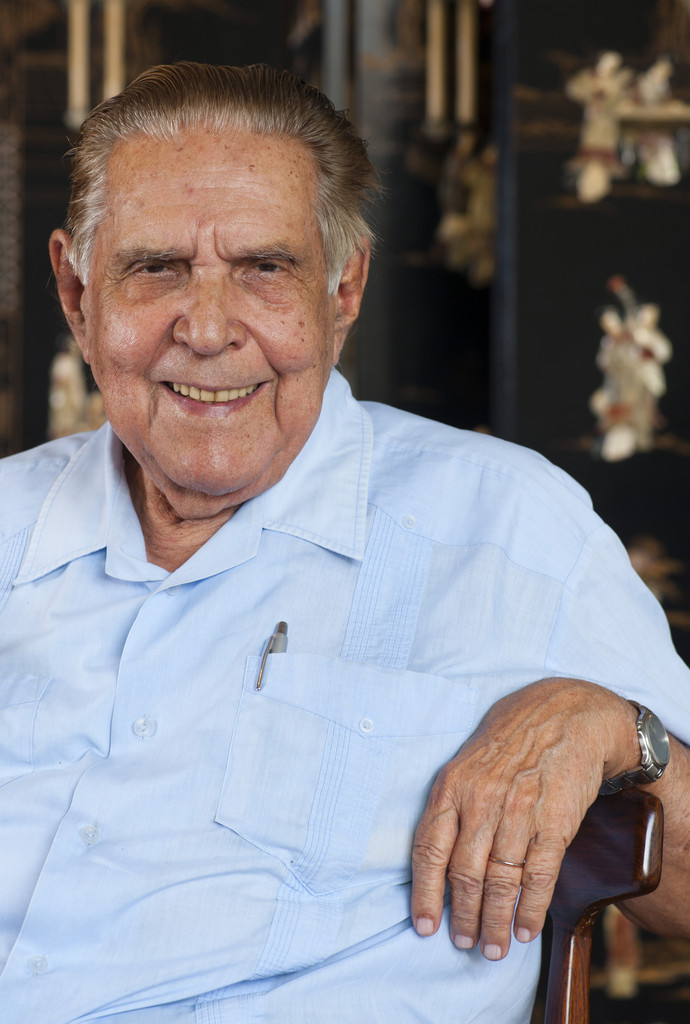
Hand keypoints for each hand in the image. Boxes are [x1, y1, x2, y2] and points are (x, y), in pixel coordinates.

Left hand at [410, 678, 638, 959]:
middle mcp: (481, 800)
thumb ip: (452, 803)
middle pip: (464, 873)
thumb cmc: (512, 739)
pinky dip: (530, 909)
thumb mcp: (468, 761)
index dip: (425, 893)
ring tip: (493, 948)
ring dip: (494, 922)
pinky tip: (524, 929)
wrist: (567, 714)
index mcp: (452, 785)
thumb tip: (436, 859)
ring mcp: (519, 812)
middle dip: (462, 916)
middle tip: (464, 943)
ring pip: (499, 881)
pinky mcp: (555, 822)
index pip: (429, 849)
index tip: (424, 925)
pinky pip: (538, 876)